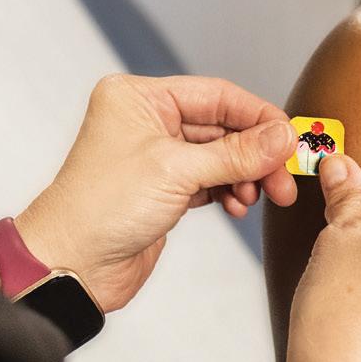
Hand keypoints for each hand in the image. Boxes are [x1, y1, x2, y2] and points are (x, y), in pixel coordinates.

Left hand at [14, 74, 299, 311]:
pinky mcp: (163, 189)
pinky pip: (210, 179)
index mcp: (140, 98)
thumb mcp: (177, 172)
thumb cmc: (100, 209)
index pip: (216, 95)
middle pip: (222, 126)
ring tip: (262, 197)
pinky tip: (238, 205)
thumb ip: (236, 154)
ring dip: (246, 175)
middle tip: (283, 179)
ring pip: (220, 155)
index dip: (258, 117)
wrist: (70, 266)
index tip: (290, 139)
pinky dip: (229, 190)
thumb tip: (283, 137)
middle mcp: (146, 120)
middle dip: (256, 153)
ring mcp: (155, 156)